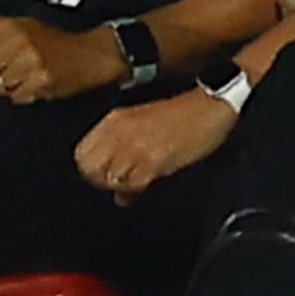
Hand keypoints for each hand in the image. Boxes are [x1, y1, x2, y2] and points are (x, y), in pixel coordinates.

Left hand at [0, 14, 121, 104]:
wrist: (93, 54)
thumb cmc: (57, 40)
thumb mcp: (24, 23)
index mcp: (11, 27)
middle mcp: (20, 42)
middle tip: (5, 70)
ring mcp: (31, 63)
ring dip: (9, 86)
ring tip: (24, 77)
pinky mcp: (42, 81)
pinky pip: (17, 97)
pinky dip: (24, 94)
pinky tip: (35, 84)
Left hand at [74, 87, 238, 195]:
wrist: (212, 105)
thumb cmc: (185, 113)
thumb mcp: (146, 124)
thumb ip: (125, 152)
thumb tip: (119, 191)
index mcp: (114, 120)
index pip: (82, 154)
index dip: (92, 169)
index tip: (106, 174)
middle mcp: (119, 133)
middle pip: (90, 170)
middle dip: (103, 181)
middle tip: (122, 181)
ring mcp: (135, 147)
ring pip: (110, 181)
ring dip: (123, 186)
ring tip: (140, 181)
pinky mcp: (153, 160)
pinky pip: (133, 185)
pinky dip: (139, 189)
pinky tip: (152, 180)